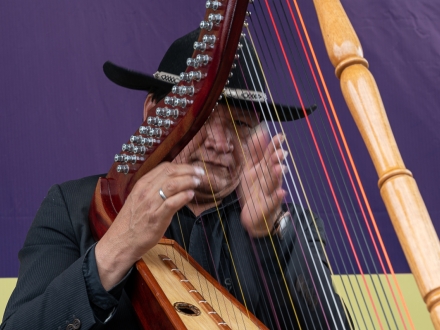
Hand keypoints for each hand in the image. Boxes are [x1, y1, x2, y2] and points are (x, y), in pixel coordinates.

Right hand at [95, 162, 204, 288]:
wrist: (120, 242)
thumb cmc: (132, 221)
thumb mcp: (139, 198)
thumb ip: (154, 189)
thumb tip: (175, 182)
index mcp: (142, 184)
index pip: (164, 167)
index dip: (182, 166)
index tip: (192, 168)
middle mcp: (146, 191)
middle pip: (170, 173)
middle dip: (188, 171)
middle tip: (199, 173)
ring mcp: (150, 204)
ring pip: (172, 185)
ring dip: (188, 181)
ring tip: (197, 182)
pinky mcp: (156, 218)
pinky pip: (172, 203)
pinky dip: (183, 197)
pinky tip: (191, 195)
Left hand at [237, 125, 286, 236]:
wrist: (255, 217)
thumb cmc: (255, 191)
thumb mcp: (251, 170)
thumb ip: (255, 152)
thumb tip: (259, 132)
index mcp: (264, 169)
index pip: (269, 155)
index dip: (273, 146)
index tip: (280, 136)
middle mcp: (270, 179)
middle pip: (272, 167)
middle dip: (275, 160)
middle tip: (280, 152)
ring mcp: (270, 193)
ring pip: (274, 183)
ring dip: (277, 175)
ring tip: (280, 168)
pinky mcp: (268, 207)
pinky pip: (273, 202)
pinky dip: (277, 197)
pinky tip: (282, 192)